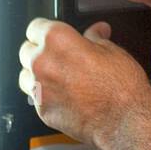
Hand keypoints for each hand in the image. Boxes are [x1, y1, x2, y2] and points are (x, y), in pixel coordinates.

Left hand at [18, 18, 150, 149]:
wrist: (124, 123)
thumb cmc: (122, 89)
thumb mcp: (114, 52)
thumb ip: (96, 38)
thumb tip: (96, 32)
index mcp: (58, 40)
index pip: (35, 26)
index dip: (46, 30)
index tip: (53, 34)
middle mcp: (43, 62)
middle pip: (26, 50)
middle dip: (40, 51)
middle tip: (60, 57)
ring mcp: (40, 88)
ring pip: (26, 74)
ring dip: (38, 73)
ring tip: (60, 77)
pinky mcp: (42, 110)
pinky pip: (36, 97)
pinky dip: (45, 95)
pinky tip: (64, 95)